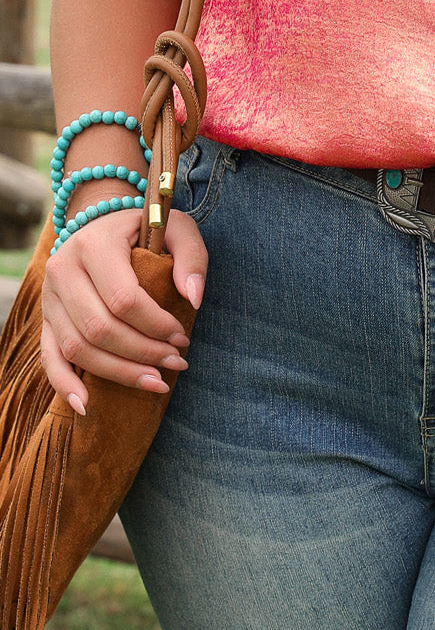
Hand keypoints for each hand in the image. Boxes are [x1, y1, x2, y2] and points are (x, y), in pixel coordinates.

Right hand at [40, 206, 207, 413]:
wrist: (102, 224)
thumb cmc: (144, 229)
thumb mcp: (176, 228)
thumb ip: (191, 257)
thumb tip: (194, 299)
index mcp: (93, 245)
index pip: (123, 298)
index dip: (155, 325)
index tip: (183, 337)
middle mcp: (62, 270)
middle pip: (100, 328)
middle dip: (142, 353)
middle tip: (176, 362)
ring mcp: (49, 297)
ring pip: (77, 348)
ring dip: (118, 372)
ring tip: (156, 382)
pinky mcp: (46, 318)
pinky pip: (49, 357)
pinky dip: (65, 385)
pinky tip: (87, 406)